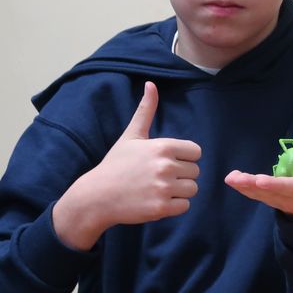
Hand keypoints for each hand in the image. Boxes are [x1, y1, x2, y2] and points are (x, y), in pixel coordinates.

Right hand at [52, 81, 201, 249]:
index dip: (183, 158)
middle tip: (158, 177)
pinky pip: (185, 206)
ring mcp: (164, 188)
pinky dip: (174, 206)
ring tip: (157, 189)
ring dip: (179, 192)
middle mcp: (165, 166)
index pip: (196, 152)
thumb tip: (151, 84)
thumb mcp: (131, 135)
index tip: (166, 161)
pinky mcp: (161, 208)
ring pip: (192, 189)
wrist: (96, 196)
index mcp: (162, 146)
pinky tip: (156, 201)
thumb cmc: (116, 164)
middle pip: (195, 171)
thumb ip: (146, 110)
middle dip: (181, 175)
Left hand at [225, 159, 292, 217]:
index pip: (291, 187)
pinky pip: (255, 190)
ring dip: (245, 186)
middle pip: (271, 191)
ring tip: (232, 178)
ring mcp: (278, 197)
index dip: (277, 184)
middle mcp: (290, 196)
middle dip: (257, 186)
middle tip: (243, 179)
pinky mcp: (269, 193)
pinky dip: (243, 184)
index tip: (262, 180)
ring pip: (259, 192)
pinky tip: (231, 177)